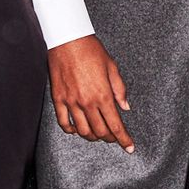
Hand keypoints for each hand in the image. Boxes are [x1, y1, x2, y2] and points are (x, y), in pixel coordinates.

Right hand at [48, 34, 133, 151]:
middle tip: (114, 137)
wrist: (68, 40)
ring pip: (82, 131)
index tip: (129, 148)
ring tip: (98, 134)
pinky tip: (77, 130)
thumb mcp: (112, 67)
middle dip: (110, 138)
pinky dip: (71, 131)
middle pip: (100, 132)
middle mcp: (87, 102)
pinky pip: (63, 122)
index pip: (115, 125)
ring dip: (92, 137)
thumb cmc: (91, 50)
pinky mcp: (58, 99)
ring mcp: (71, 102)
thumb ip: (120, 89)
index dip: (124, 139)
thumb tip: (125, 107)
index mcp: (103, 94)